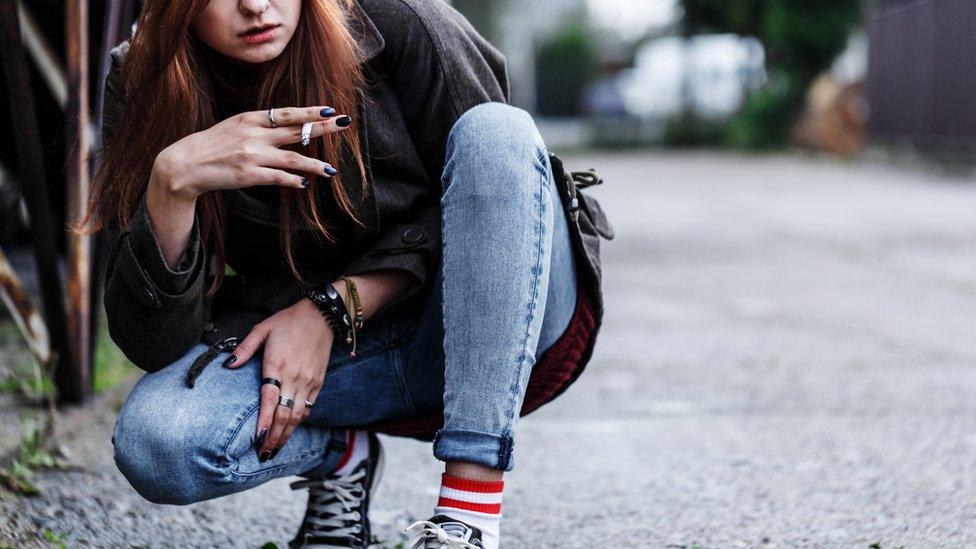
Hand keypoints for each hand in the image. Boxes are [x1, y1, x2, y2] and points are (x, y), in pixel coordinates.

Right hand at [154, 106, 350, 199]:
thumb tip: (286, 127)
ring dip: (315, 165)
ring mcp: (252, 155)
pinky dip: (293, 180)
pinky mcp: (249, 175)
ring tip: (332, 170)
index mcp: (251, 119)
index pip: (287, 113)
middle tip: (345, 124)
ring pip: (293, 158)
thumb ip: (259, 125)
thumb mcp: (234, 126)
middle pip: (296, 130)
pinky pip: (278, 177)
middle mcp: (254, 134)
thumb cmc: (211, 145)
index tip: (330, 110)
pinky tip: (304, 183)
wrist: (184, 164)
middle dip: (323, 128)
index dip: (310, 112)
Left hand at [227, 298, 333, 459]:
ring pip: (298, 416)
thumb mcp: (262, 329)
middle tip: (264, 454)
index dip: (265, 423)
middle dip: (274, 438)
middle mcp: (295, 378)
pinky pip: (308, 407)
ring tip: (275, 449)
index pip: (270, 401)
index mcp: (278, 365)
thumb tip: (228, 365)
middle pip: (285, 416)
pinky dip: (299, 422)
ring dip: (287, 435)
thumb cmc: (289, 321)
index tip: (258, 440)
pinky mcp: (318, 382)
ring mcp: (309, 382)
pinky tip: (290, 430)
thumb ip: (244, 348)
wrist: (323, 316)